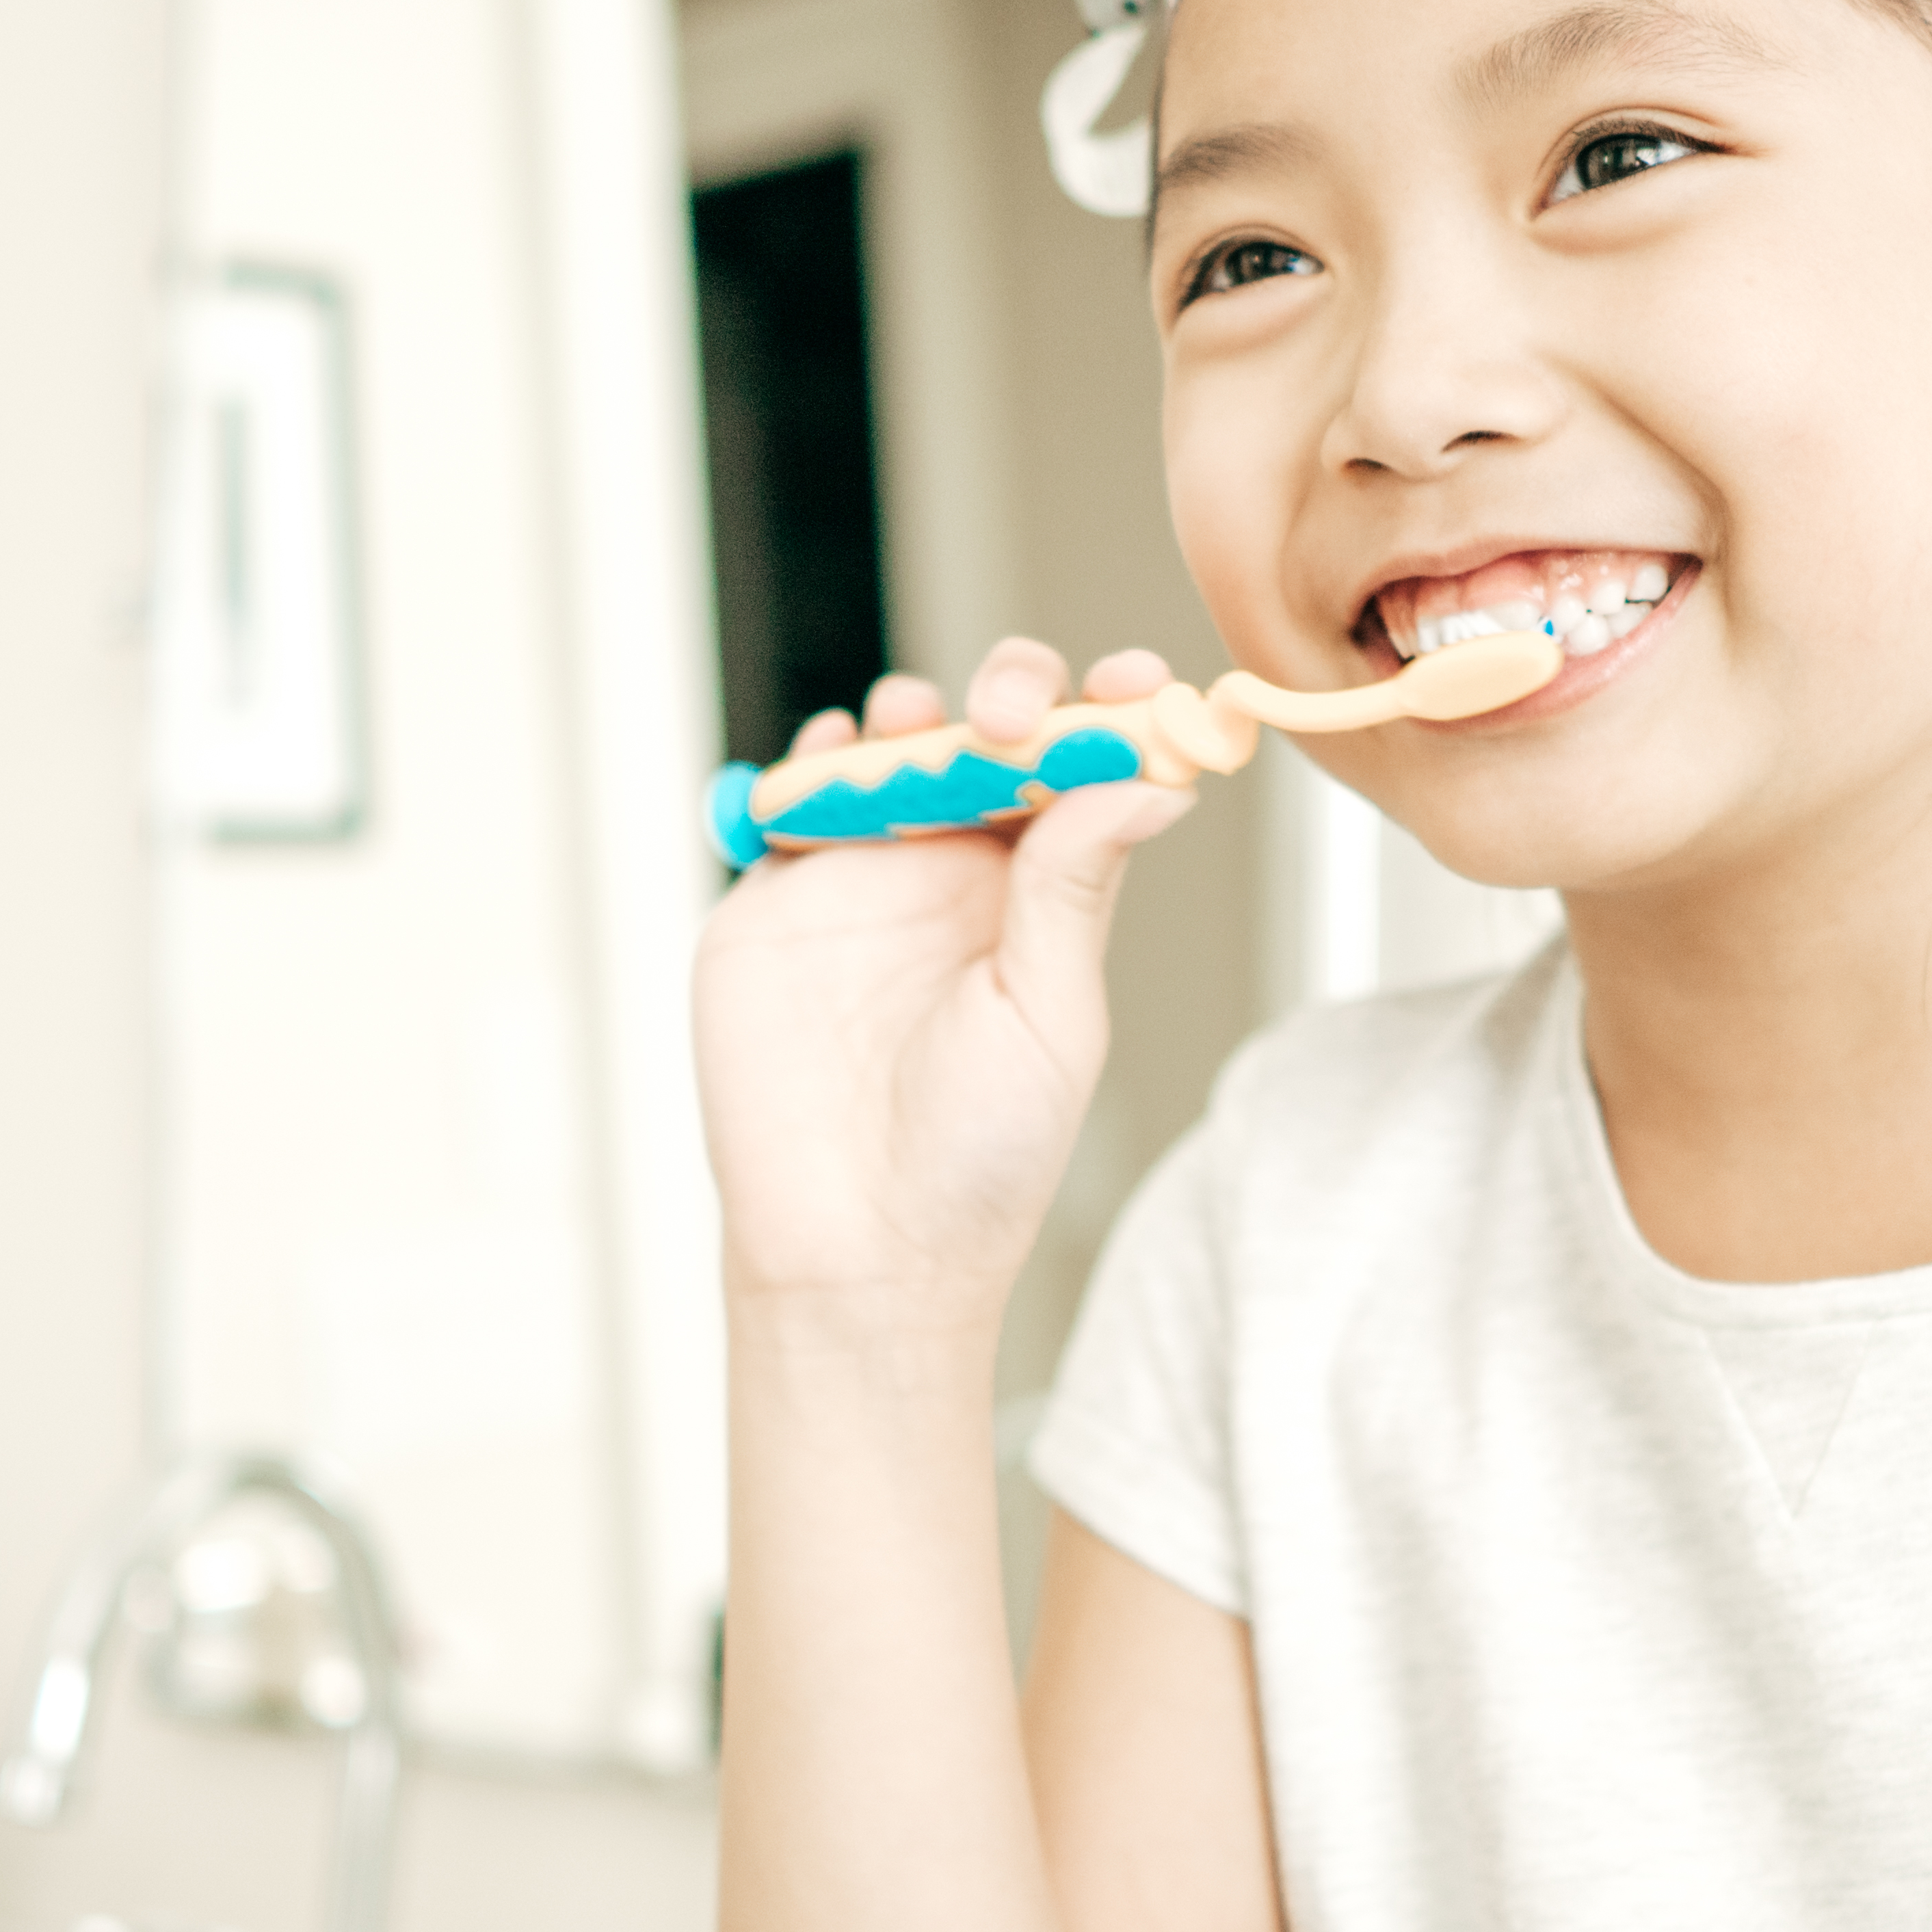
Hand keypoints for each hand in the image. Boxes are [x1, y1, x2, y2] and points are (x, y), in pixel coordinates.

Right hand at [695, 640, 1194, 1319]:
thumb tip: (1149, 783)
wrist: (857, 1247)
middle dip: (1012, 689)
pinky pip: (797, 794)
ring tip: (920, 723)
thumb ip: (1075, 890)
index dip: (1114, 715)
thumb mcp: (1049, 1016)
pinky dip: (817, 754)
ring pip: (893, 747)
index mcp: (1044, 895)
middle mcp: (961, 872)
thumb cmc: (979, 1157)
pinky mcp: (782, 898)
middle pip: (992, 734)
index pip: (1086, 774)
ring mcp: (867, 877)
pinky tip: (839, 750)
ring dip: (914, 709)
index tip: (1141, 684)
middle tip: (1012, 714)